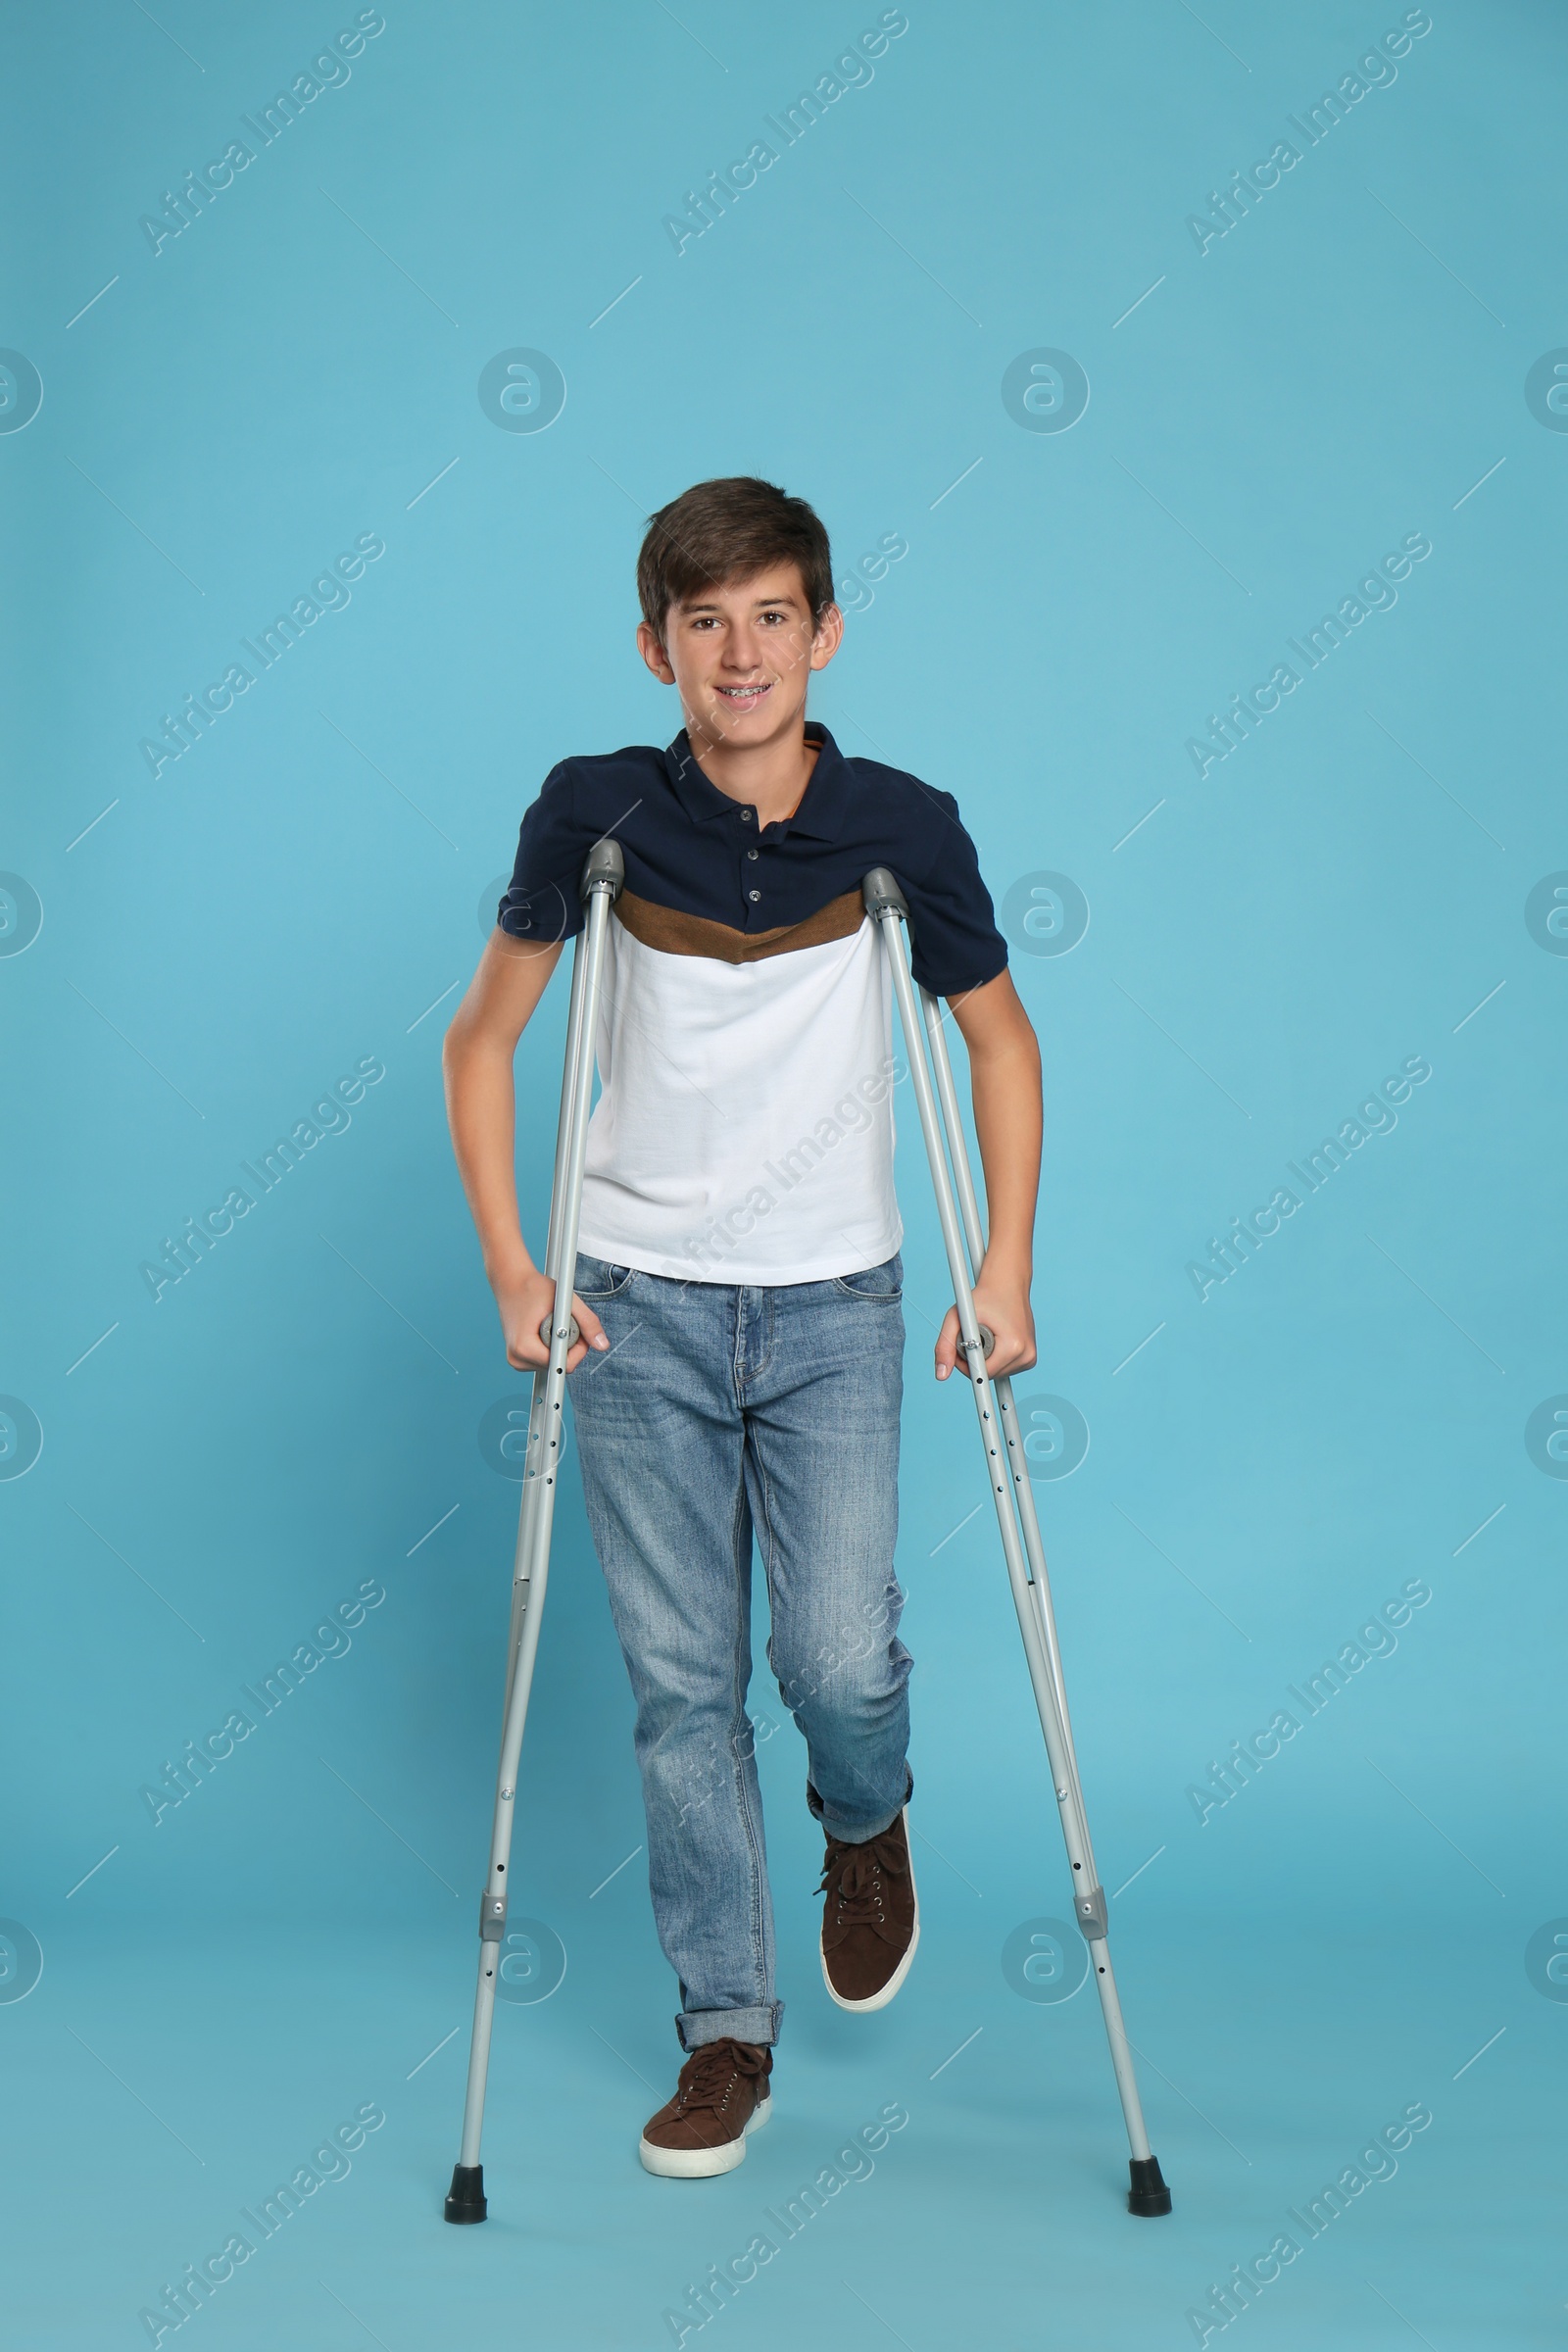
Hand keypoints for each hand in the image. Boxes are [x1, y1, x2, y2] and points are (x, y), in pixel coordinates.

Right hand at [493, 1263, 607, 1374]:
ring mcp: (516, 1360)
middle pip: (559, 1366)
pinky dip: (551, 1347)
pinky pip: (544, 1360)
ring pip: (553, 1364)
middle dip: (569, 1347)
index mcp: (524, 1348)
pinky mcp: (518, 1358)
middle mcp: (517, 1358)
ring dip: (560, 1347)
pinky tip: (547, 1330)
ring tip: (553, 1324)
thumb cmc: (533, 1288)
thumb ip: (588, 1322)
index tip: (577, 1331)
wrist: (510, 1282)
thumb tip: (603, 1345)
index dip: (577, 1350)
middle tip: (566, 1322)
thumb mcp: (565, 1301)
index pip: (563, 1366)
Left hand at [935, 1269, 1036, 1382]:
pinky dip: (995, 1358)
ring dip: (985, 1359)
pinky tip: (994, 1340)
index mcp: (1013, 1347)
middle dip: (974, 1360)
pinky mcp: (1030, 1358)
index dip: (965, 1365)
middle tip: (969, 1337)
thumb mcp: (957, 1317)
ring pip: (997, 1373)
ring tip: (983, 1336)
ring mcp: (1030, 1357)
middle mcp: (1026, 1355)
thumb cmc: (984, 1296)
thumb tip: (940, 1375)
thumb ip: (944, 1346)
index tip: (959, 1350)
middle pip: (989, 1374)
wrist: (1007, 1283)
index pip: (982, 1374)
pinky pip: (1005, 1368)